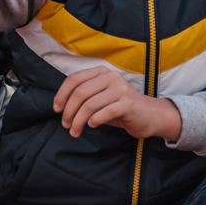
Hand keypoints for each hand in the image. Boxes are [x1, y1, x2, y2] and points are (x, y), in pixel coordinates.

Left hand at [53, 69, 182, 140]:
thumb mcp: (99, 98)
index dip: (61, 94)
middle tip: (66, 125)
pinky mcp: (128, 103)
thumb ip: (83, 97)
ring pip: (90, 105)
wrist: (149, 115)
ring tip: (75, 131)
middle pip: (80, 93)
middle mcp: (111, 77)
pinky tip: (92, 125)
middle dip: (69, 111)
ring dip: (78, 121)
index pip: (74, 79)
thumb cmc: (119, 108)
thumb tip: (60, 106)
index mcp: (101, 72)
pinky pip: (105, 112)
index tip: (56, 109)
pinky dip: (95, 120)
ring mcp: (121, 89)